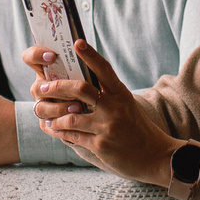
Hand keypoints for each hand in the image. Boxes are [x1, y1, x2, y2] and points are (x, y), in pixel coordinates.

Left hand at [27, 38, 179, 183]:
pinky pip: (73, 136)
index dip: (90, 55)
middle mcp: (114, 108)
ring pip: (70, 116)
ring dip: (54, 115)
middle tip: (43, 87)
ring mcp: (107, 127)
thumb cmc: (139, 129)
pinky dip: (59, 131)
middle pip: (80, 89)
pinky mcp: (101, 145)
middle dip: (58, 87)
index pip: (104, 70)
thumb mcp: (127, 106)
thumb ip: (109, 95)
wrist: (156, 156)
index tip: (77, 42)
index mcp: (121, 94)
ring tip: (44, 114)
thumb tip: (81, 85)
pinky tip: (52, 128)